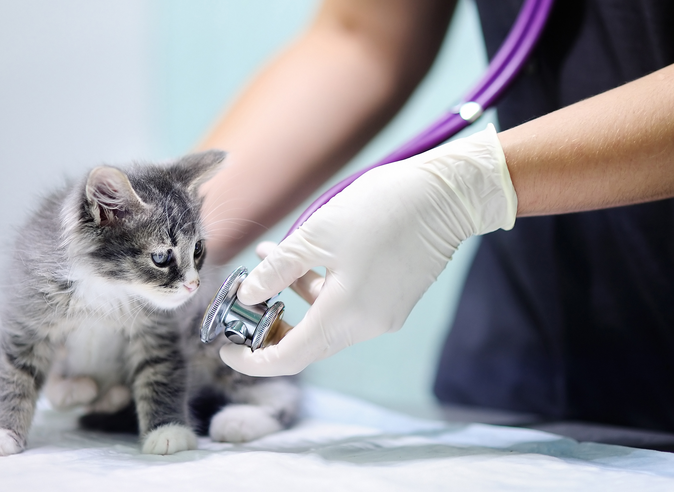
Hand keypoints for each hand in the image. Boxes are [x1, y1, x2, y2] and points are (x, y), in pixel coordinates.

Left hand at [220, 124, 516, 375]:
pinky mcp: (393, 301)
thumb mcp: (317, 234)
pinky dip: (319, 292)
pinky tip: (303, 259)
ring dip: (294, 300)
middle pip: (307, 344)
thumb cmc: (383, 208)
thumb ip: (277, 269)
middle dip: (270, 327)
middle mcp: (367, 325)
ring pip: (325, 323)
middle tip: (244, 301)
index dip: (252, 360)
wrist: (446, 196)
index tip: (226, 348)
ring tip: (268, 259)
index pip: (289, 358)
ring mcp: (383, 316)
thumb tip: (248, 293)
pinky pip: (346, 309)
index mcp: (346, 314)